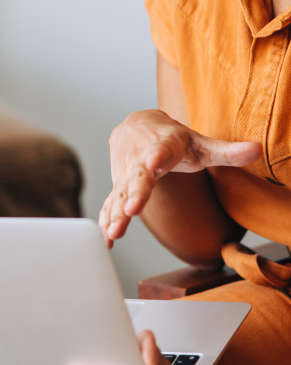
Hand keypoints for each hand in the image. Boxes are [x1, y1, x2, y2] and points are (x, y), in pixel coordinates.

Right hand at [100, 110, 260, 246]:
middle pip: (136, 176)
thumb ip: (226, 151)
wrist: (137, 125)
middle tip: (130, 208)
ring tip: (114, 232)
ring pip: (119, 193)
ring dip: (116, 212)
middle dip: (133, 193)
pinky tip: (106, 239)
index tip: (153, 162)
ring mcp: (126, 173)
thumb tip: (257, 150)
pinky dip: (107, 218)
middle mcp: (140, 158)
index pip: (161, 149)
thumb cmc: (173, 138)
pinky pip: (111, 202)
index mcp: (163, 144)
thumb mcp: (200, 143)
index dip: (157, 156)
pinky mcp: (118, 185)